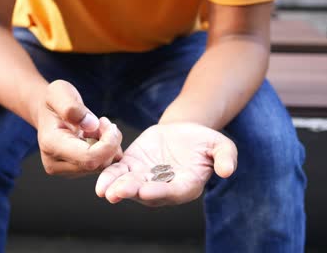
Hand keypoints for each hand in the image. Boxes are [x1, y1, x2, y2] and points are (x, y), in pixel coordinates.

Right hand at [37, 80, 122, 176]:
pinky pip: (102, 165)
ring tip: (96, 127)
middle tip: (103, 122)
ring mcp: (66, 170)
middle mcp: (56, 163)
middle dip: (110, 142)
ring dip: (108, 145)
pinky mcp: (76, 171)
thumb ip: (73, 107)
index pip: (89, 158)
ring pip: (102, 166)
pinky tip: (96, 136)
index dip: (108, 143)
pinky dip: (106, 150)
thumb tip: (91, 125)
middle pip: (98, 164)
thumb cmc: (52, 101)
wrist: (46, 112)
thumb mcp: (60, 92)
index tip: (106, 122)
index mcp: (51, 145)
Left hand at [95, 123, 236, 206]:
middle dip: (131, 192)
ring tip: (102, 190)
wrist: (183, 132)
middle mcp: (163, 186)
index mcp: (186, 185)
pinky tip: (98, 179)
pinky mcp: (132, 165)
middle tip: (115, 193)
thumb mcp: (220, 145)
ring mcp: (145, 177)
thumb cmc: (204, 141)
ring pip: (129, 184)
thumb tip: (228, 170)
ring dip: (115, 187)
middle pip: (146, 193)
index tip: (146, 191)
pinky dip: (108, 175)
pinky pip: (119, 171)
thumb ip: (225, 157)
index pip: (173, 192)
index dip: (160, 192)